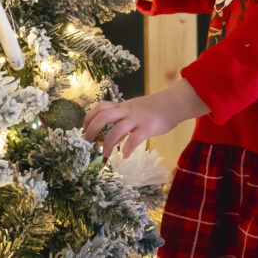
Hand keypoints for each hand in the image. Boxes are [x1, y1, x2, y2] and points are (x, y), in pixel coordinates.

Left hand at [82, 79, 209, 158]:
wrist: (174, 102)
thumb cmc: (154, 109)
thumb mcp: (135, 113)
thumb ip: (122, 125)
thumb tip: (110, 141)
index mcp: (123, 106)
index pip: (101, 107)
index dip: (89, 117)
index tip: (83, 128)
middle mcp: (127, 111)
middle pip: (103, 116)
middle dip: (92, 129)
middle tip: (88, 143)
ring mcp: (137, 118)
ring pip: (116, 129)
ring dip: (107, 143)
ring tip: (104, 154)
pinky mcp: (148, 127)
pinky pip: (135, 139)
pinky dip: (127, 148)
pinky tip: (124, 155)